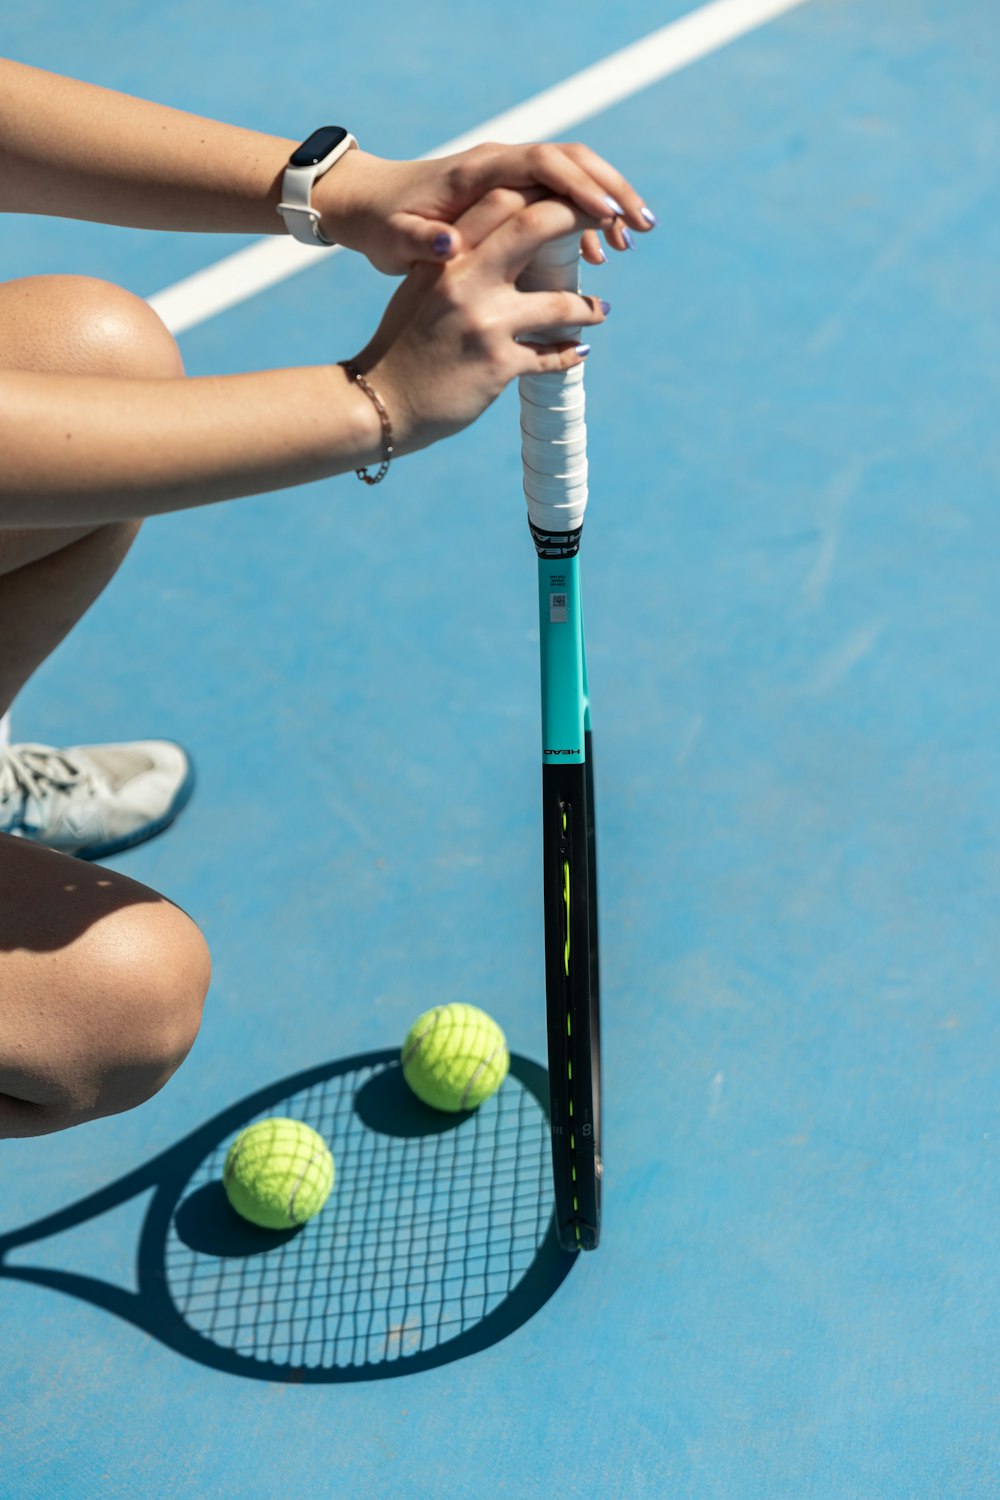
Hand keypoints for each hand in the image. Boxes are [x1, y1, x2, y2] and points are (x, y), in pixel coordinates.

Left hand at [315, 142, 654, 273]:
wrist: (370, 207)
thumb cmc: (383, 225)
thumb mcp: (395, 239)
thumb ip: (423, 242)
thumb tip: (452, 245)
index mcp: (478, 169)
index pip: (544, 164)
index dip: (579, 187)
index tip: (608, 216)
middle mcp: (500, 164)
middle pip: (574, 162)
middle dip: (613, 191)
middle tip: (644, 226)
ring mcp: (509, 177)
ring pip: (574, 178)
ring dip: (606, 206)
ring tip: (629, 243)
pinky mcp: (512, 195)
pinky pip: (560, 198)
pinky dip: (585, 222)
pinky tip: (600, 254)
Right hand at [346, 194, 608, 455]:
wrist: (383, 403)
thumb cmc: (406, 342)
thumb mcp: (425, 286)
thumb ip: (462, 257)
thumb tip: (513, 235)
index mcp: (446, 253)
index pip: (503, 198)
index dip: (545, 189)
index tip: (573, 194)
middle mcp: (465, 279)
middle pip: (536, 226)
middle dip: (581, 216)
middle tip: (608, 226)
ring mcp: (483, 323)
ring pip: (560, 301)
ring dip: (588, 307)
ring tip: (600, 311)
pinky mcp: (497, 366)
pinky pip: (551, 356)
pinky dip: (569, 352)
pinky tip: (578, 350)